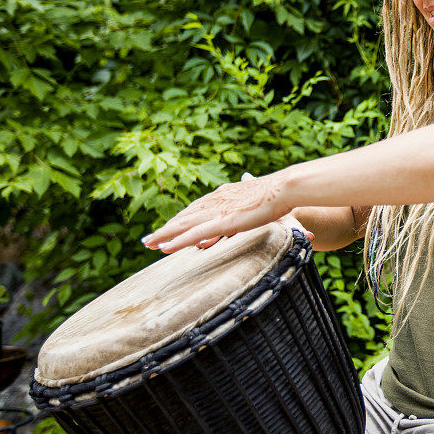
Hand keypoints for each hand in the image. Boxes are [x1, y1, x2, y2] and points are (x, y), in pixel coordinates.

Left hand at [141, 172, 312, 253]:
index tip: (170, 227)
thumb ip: (249, 196)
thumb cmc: (278, 194)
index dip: (182, 219)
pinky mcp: (222, 221)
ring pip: (183, 225)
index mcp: (224, 194)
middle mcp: (215, 200)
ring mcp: (217, 210)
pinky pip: (193, 233)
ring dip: (164, 234)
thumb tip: (247, 186)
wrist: (284, 187)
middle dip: (167, 228)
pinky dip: (177, 240)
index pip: (198, 208)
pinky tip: (164, 247)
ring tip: (148, 244)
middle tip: (149, 239)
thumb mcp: (259, 199)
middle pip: (185, 216)